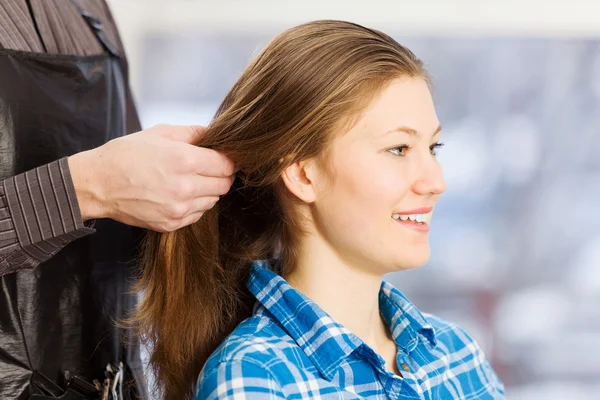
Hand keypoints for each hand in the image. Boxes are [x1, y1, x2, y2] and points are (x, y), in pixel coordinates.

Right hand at [69, 124, 234, 231]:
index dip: (228, 160)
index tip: (224, 157)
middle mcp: (185, 188)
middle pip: (224, 185)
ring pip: (213, 200)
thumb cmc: (126, 155)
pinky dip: (195, 204)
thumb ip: (193, 133)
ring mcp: (178, 209)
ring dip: (208, 190)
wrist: (98, 184)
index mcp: (184, 161)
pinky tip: (180, 194)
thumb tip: (215, 134)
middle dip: (222, 175)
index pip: (226, 165)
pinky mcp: (171, 224)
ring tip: (190, 180)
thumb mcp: (160, 133)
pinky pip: (197, 214)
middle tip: (210, 168)